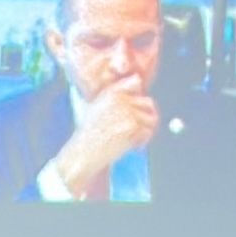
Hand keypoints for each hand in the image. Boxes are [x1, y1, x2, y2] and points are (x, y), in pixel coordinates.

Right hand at [35, 78, 157, 198]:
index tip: (134, 114)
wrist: (83, 153)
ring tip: (131, 141)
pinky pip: (148, 132)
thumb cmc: (89, 136)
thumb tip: (138, 83)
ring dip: (144, 132)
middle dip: (145, 119)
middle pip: (148, 103)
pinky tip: (130, 147)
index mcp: (111, 92)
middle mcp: (120, 99)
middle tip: (136, 133)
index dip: (138, 99)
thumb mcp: (98, 108)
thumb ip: (118, 97)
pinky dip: (142, 142)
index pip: (136, 83)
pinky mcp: (133, 126)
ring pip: (151, 119)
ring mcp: (127, 112)